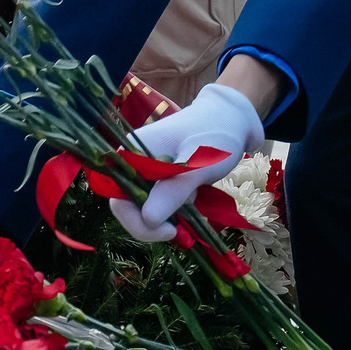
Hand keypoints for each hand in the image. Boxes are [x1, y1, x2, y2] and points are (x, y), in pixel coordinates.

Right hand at [107, 83, 264, 243]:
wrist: (231, 118)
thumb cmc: (214, 134)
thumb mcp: (197, 164)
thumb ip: (173, 190)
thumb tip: (148, 218)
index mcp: (131, 153)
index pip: (119, 200)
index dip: (138, 222)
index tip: (170, 231)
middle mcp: (131, 162)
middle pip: (128, 207)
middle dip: (154, 222)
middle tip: (182, 227)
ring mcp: (144, 169)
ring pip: (144, 207)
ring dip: (167, 214)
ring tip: (192, 196)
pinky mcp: (157, 176)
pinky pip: (156, 201)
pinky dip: (173, 207)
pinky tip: (191, 194)